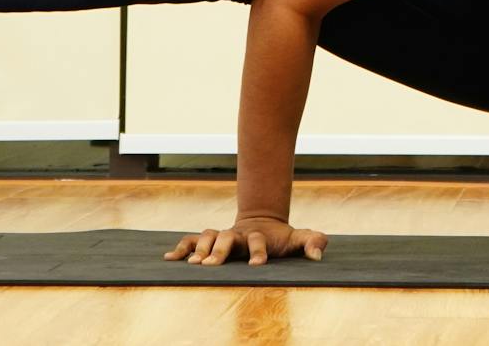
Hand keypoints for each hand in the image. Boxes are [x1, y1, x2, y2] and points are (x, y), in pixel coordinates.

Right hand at [162, 217, 327, 265]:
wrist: (262, 222)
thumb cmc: (281, 238)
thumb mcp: (298, 238)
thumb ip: (312, 242)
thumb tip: (318, 255)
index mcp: (259, 236)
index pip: (258, 241)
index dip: (259, 252)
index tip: (258, 265)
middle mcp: (237, 234)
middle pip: (227, 237)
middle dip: (220, 250)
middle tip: (212, 265)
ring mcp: (222, 235)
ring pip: (207, 236)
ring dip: (199, 248)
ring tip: (193, 263)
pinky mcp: (210, 240)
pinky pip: (192, 240)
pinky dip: (181, 248)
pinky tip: (170, 258)